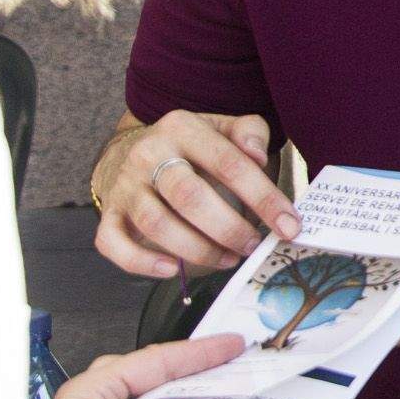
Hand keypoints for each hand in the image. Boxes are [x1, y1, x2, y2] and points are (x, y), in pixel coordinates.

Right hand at [92, 111, 295, 279]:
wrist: (134, 150)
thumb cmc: (192, 147)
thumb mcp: (223, 128)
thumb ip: (249, 133)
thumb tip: (257, 154)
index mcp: (182, 128)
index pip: (229, 163)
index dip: (263, 198)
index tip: (290, 225)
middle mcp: (149, 154)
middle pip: (190, 197)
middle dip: (229, 229)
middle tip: (253, 245)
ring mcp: (126, 186)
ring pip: (157, 225)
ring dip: (198, 251)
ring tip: (228, 258)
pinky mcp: (109, 213)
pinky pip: (113, 243)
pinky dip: (141, 263)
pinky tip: (172, 270)